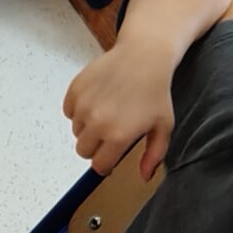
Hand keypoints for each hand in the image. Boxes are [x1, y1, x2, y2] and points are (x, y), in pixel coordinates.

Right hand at [62, 37, 174, 178]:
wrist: (144, 55)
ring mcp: (84, 106)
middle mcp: (97, 123)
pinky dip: (78, 109)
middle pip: (83, 151)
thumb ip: (154, 155)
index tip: (111, 156)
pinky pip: (69, 111)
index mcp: (118, 136)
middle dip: (95, 147)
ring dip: (87, 127)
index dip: (106, 163)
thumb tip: (145, 177)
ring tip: (106, 111)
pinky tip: (97, 99)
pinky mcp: (75, 90)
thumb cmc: (156, 91)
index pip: (99, 166)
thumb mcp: (163, 126)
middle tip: (109, 132)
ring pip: (76, 131)